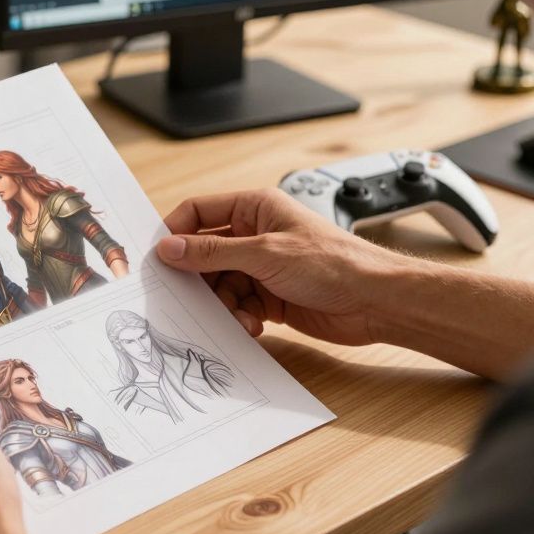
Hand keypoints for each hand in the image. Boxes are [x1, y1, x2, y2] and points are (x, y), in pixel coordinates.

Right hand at [158, 189, 413, 346]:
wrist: (375, 301)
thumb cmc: (334, 263)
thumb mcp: (264, 253)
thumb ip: (212, 252)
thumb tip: (170, 248)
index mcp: (253, 208)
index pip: (198, 212)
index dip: (175, 233)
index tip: (158, 259)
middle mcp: (254, 234)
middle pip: (204, 254)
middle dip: (197, 278)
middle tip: (186, 297)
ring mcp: (261, 266)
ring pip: (218, 284)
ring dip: (221, 303)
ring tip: (235, 315)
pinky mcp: (269, 296)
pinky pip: (236, 305)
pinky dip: (238, 317)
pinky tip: (252, 325)